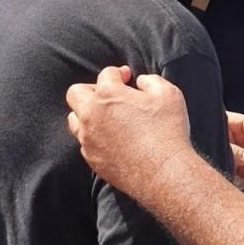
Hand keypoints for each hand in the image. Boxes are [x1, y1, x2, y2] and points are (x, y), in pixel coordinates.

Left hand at [66, 66, 192, 199]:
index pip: (106, 74)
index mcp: (108, 95)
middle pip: (76, 93)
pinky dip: (94, 136)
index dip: (119, 73)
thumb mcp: (169, 94)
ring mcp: (88, 139)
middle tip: (111, 95)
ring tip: (107, 117)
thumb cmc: (168, 130)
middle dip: (92, 89)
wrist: (164, 171)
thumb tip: (141, 82)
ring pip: (74, 119)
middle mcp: (91, 115)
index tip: (128, 78)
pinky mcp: (92, 159)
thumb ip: (151, 81)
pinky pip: (84, 142)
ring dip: (88, 113)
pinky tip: (113, 138)